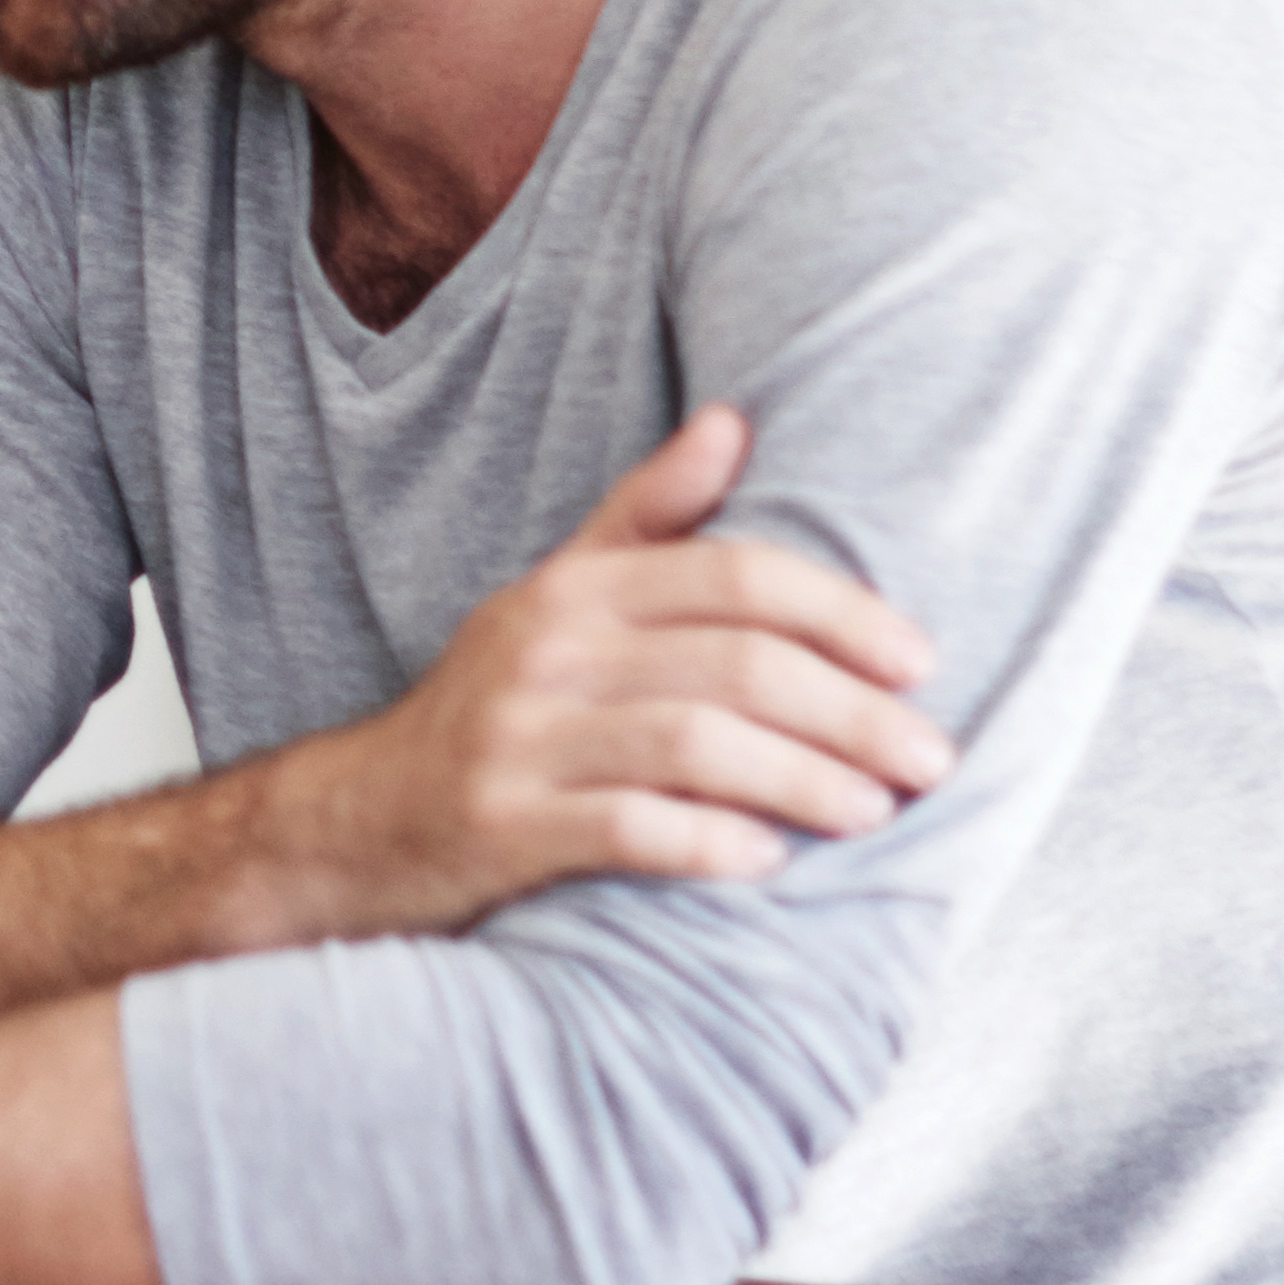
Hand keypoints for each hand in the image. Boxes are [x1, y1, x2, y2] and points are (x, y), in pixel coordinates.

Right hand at [266, 406, 953, 933]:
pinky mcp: (502, 827)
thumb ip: (647, 517)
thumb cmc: (494, 709)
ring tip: (871, 812)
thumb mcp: (557, 597)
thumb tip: (737, 420)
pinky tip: (766, 864)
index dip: (840, 613)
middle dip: (850, 712)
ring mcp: (519, 739)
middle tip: (929, 759)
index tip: (919, 661)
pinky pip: (626, 829)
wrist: (354, 820)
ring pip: (693, 744)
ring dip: (802, 781)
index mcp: (574, 588)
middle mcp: (545, 651)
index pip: (732, 574)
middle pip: (732, 663)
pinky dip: (709, 844)